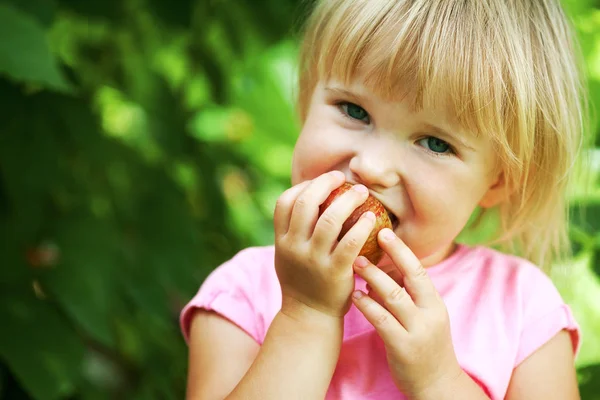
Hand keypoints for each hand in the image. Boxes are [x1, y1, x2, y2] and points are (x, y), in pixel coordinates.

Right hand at [273, 171, 375, 318]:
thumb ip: (293, 230)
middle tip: (342, 177)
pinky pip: (350, 242)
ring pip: (330, 219)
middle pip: (306, 204)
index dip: (303, 186)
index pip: (285, 202)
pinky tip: (372, 217)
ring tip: (361, 193)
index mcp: (281, 240)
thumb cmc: (303, 281)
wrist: (309, 316)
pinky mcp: (335, 272)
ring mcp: (314, 260)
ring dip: (348, 200)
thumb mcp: (287, 255)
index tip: (320, 181)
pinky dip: (362, 226)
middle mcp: (294, 247)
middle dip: (325, 184)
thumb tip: (309, 197)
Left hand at [351, 229, 462, 397]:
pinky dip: (368, 306)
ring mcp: (417, 331)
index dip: (402, 249)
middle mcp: (430, 314)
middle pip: (410, 277)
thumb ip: (406, 294)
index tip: (385, 231)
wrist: (436, 385)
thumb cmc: (425, 345)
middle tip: (367, 237)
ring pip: (394, 297)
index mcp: (435, 303)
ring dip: (373, 277)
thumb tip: (379, 270)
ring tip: (354, 263)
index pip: (420, 269)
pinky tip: (355, 296)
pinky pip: (382, 321)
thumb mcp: (424, 317)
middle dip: (391, 254)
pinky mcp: (403, 348)